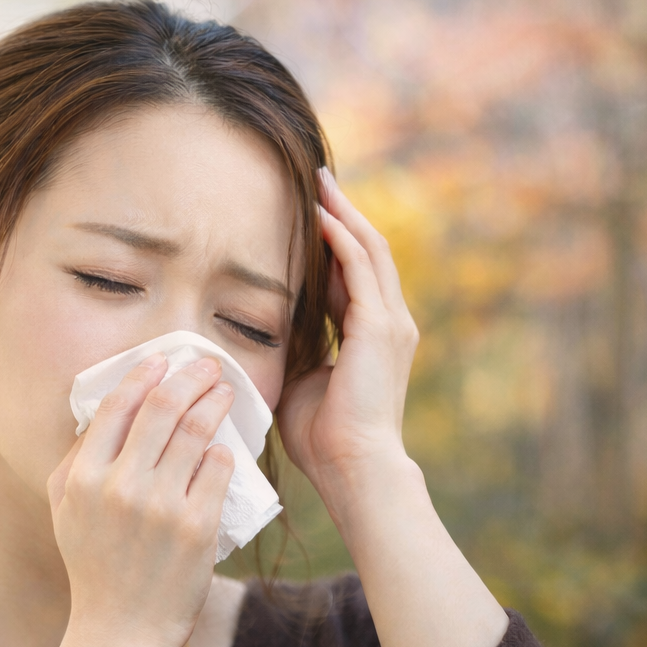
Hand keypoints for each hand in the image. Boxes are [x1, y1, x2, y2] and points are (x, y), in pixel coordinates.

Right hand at [46, 352, 235, 646]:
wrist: (120, 630)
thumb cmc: (93, 567)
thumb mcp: (65, 511)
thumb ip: (76, 459)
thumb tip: (106, 412)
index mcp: (83, 478)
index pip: (117, 406)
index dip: (144, 375)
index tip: (163, 361)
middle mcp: (120, 486)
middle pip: (163, 409)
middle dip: (191, 377)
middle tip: (209, 366)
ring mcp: (161, 506)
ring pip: (197, 432)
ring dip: (215, 402)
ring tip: (225, 392)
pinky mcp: (197, 527)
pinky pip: (218, 469)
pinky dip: (223, 450)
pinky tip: (225, 446)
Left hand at [278, 167, 419, 503]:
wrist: (353, 466)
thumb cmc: (323, 438)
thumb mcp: (302, 381)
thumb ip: (293, 351)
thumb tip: (257, 333)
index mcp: (370, 336)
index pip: (353, 274)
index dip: (331, 243)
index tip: (309, 214)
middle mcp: (388, 323)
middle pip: (366, 251)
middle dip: (341, 213)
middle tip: (317, 179)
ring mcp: (390, 323)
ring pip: (368, 251)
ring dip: (343, 214)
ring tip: (321, 184)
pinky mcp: (380, 328)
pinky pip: (362, 269)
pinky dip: (342, 239)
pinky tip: (322, 216)